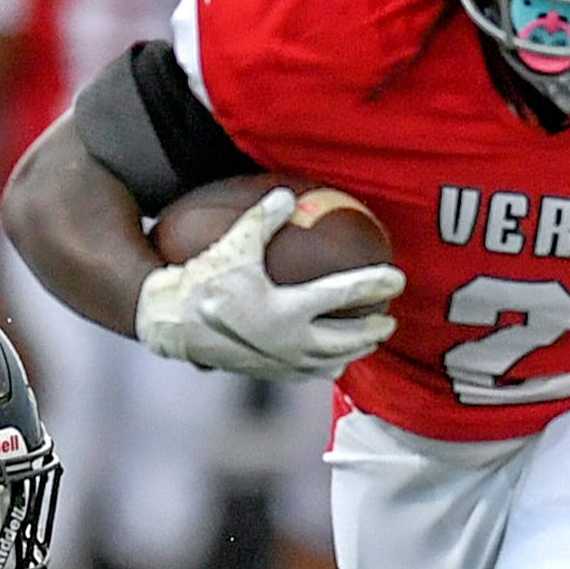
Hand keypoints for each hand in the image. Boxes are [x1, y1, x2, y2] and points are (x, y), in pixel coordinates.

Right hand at [136, 188, 402, 380]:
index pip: (344, 296)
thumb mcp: (234, 244)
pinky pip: (309, 374)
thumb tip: (287, 194)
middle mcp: (290, 341)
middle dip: (374, 330)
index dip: (375, 285)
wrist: (171, 323)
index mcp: (287, 309)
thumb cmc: (202, 280)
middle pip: (348, 339)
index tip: (398, 278)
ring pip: (332, 363)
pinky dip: (327, 367)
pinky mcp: (270, 374)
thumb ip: (263, 218)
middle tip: (391, 319)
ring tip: (370, 342)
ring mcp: (282, 362)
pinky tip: (334, 361)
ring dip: (356, 352)